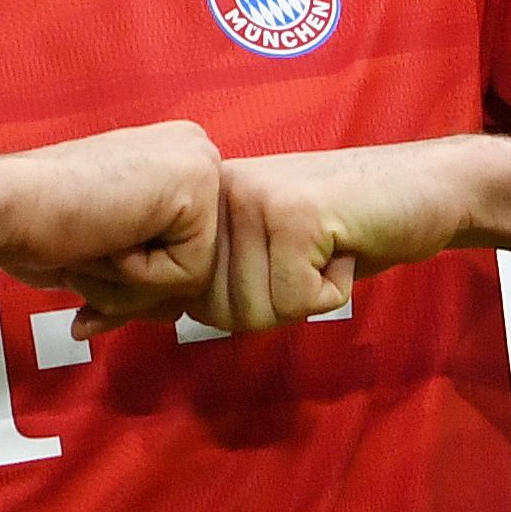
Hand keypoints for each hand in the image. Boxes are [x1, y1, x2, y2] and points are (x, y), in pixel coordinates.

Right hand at [0, 122, 221, 325]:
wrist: (7, 205)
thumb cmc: (41, 226)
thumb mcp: (109, 253)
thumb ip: (146, 275)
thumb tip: (176, 310)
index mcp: (174, 161)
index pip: (187, 252)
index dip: (134, 278)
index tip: (90, 255)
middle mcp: (193, 152)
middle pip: (196, 265)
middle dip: (135, 286)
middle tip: (87, 250)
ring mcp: (199, 163)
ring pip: (194, 276)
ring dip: (133, 284)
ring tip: (93, 239)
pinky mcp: (196, 186)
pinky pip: (188, 274)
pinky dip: (138, 276)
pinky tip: (105, 234)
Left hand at [98, 137, 484, 336]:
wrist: (423, 190)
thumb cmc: (343, 231)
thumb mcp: (256, 258)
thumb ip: (181, 285)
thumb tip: (87, 322)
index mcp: (203, 201)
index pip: (161, 282)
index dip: (148, 307)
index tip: (92, 322)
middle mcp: (219, 195)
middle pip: (215, 310)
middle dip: (268, 305)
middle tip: (305, 263)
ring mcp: (254, 201)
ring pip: (255, 311)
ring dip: (303, 298)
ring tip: (325, 251)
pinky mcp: (295, 215)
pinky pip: (297, 303)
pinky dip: (332, 292)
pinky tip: (344, 251)